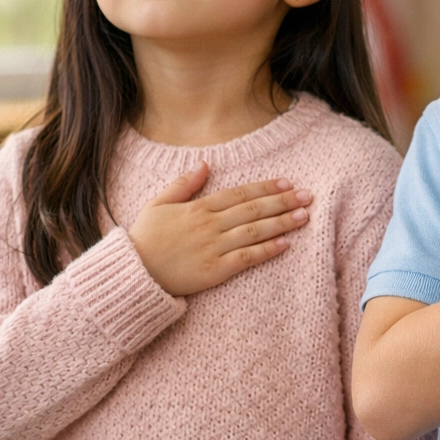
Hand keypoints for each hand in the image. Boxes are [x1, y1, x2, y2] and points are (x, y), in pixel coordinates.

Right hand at [127, 162, 311, 296]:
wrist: (132, 275)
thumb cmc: (144, 239)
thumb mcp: (158, 205)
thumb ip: (183, 185)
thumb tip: (204, 164)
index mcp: (197, 208)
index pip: (239, 194)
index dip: (265, 187)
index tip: (286, 182)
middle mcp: (209, 226)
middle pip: (252, 210)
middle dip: (282, 202)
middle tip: (307, 196)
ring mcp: (212, 248)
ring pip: (254, 232)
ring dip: (281, 223)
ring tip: (304, 216)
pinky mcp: (214, 271)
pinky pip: (245, 259)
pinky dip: (266, 251)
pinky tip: (284, 244)